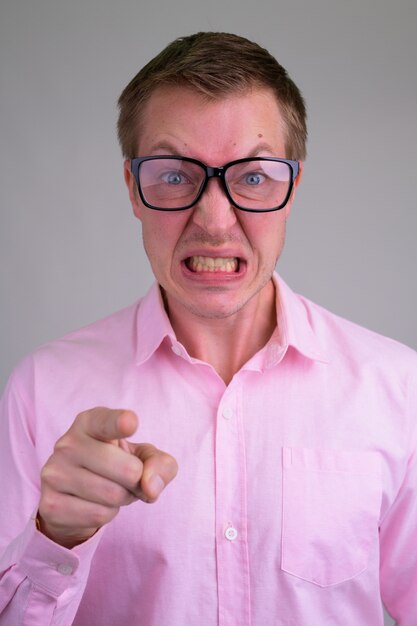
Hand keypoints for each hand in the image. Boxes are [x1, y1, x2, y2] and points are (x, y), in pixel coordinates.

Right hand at [38, 408, 177, 547]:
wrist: (76, 497)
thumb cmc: (117, 465)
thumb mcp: (144, 457)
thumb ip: (161, 464)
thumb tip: (150, 487)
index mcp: (90, 422)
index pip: (105, 421)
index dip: (119, 423)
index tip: (131, 422)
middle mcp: (67, 443)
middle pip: (127, 469)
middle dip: (137, 481)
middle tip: (127, 478)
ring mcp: (54, 473)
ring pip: (113, 495)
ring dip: (123, 498)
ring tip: (111, 489)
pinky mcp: (50, 503)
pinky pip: (99, 514)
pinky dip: (107, 514)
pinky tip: (95, 503)